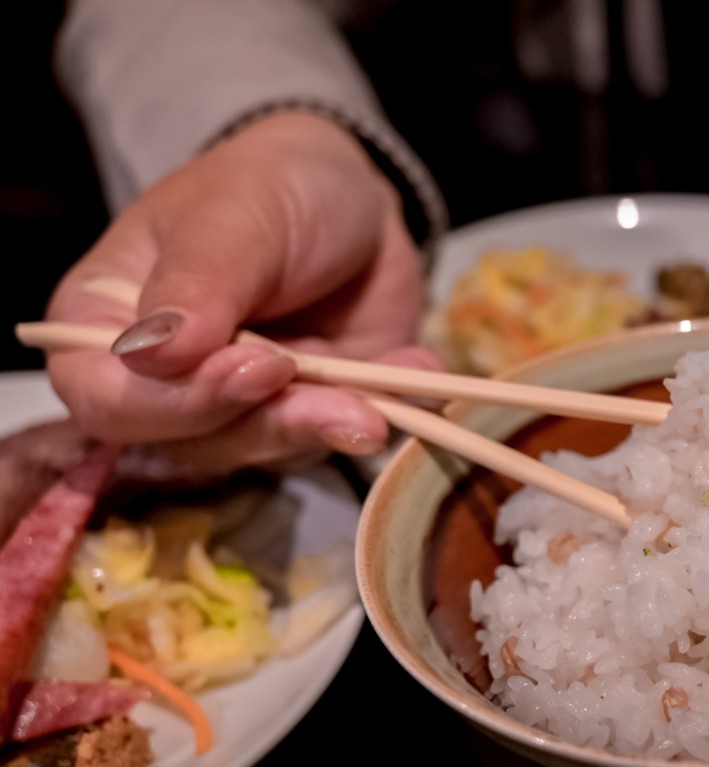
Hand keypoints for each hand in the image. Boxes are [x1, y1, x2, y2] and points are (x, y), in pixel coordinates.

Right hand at [45, 112, 438, 470]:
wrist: (350, 196)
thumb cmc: (269, 187)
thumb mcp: (233, 217)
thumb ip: (195, 285)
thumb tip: (151, 355)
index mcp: (104, 324)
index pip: (107, 400)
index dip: (175, 404)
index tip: (255, 369)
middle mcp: (160, 380)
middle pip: (192, 442)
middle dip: (270, 425)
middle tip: (339, 399)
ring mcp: (236, 406)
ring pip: (267, 450)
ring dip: (327, 429)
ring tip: (380, 407)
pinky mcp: (306, 414)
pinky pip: (337, 436)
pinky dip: (383, 410)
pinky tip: (416, 369)